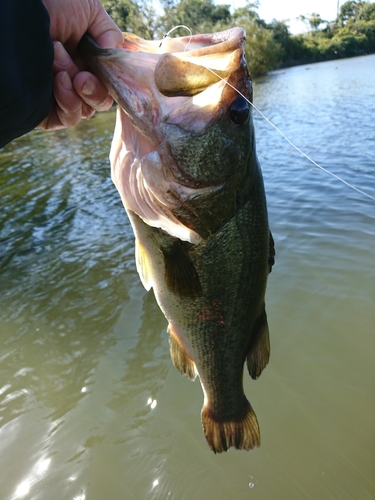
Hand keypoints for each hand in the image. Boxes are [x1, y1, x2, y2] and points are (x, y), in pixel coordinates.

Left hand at [39, 0, 122, 129]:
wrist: (19, 13)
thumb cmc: (51, 5)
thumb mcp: (89, 10)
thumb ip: (110, 35)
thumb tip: (115, 60)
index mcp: (83, 58)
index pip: (107, 83)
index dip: (110, 81)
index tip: (105, 70)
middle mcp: (71, 78)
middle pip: (99, 101)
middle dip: (95, 89)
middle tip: (82, 76)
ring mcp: (57, 95)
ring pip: (86, 111)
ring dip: (78, 89)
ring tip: (59, 63)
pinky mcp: (45, 110)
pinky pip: (69, 118)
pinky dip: (69, 101)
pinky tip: (58, 79)